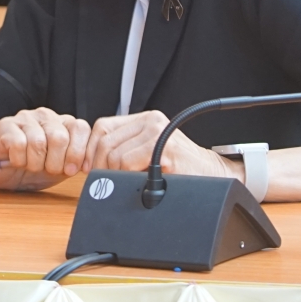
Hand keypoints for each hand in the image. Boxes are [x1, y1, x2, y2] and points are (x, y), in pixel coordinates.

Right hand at [0, 108, 90, 190]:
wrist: (4, 171)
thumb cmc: (35, 167)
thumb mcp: (62, 168)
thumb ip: (77, 163)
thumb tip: (89, 165)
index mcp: (64, 123)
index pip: (81, 129)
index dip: (77, 154)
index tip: (69, 171)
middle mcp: (46, 115)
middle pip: (59, 137)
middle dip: (54, 163)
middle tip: (47, 170)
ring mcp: (26, 117)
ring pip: (38, 142)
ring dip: (34, 163)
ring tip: (30, 166)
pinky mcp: (6, 124)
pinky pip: (18, 144)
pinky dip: (19, 160)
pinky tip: (17, 161)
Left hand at [84, 110, 234, 178]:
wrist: (210, 174)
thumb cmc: (179, 167)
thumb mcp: (150, 150)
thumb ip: (127, 147)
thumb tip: (92, 161)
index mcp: (145, 119)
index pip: (103, 127)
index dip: (91, 150)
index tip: (90, 168)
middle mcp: (151, 121)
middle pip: (105, 141)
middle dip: (99, 166)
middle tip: (106, 181)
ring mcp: (158, 134)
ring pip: (114, 155)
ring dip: (114, 174)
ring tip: (126, 182)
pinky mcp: (163, 150)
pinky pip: (127, 164)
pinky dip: (126, 177)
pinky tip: (138, 182)